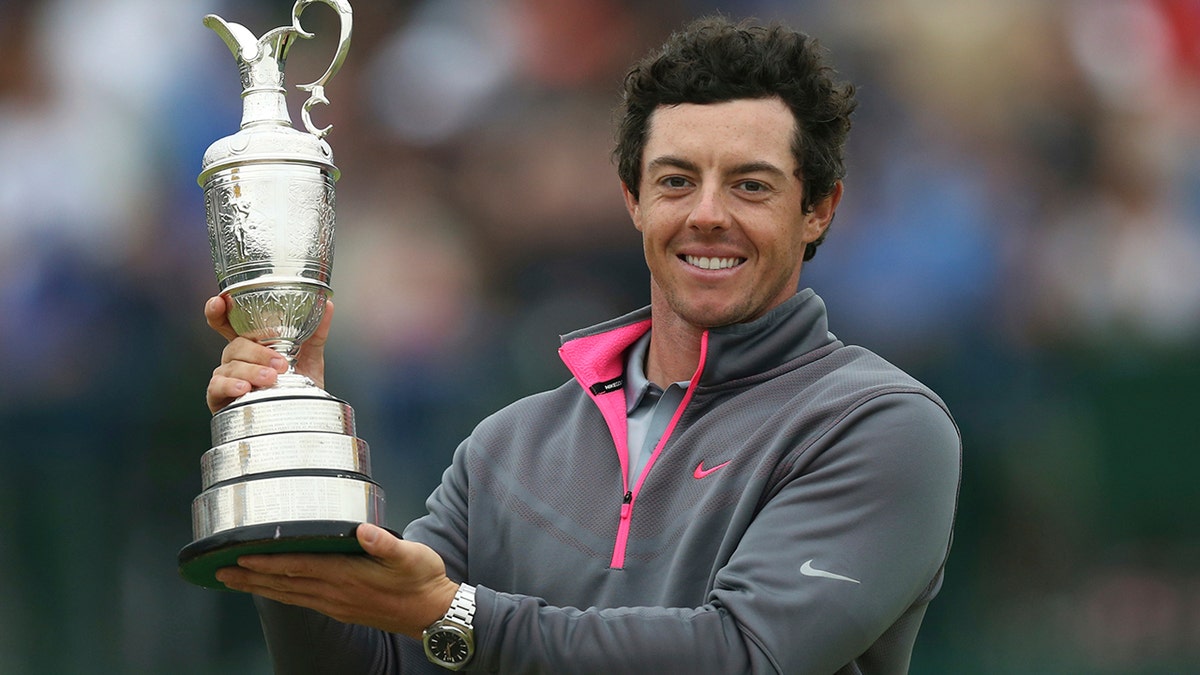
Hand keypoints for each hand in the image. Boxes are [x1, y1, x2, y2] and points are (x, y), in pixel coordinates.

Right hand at [204, 295, 333, 412]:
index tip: (220, 301)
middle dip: (256, 352)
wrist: (302, 418)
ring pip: (231, 366)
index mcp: (252, 344)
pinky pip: (217, 387)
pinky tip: (244, 389)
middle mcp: (236, 358)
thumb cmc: (298, 386)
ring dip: (251, 371)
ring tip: (271, 378)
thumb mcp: (310, 357)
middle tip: (280, 364)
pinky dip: (231, 386)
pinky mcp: (220, 397)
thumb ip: (316, 332)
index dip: (219, 310)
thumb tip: (328, 305)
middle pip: (235, 345)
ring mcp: (226, 376)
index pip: (229, 323)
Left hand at [215, 523, 458, 638]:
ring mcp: (337, 604)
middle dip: (251, 578)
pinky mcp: (342, 610)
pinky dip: (280, 595)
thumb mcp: (411, 556)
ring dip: (259, 588)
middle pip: (285, 584)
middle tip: (219, 572)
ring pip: (289, 595)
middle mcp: (337, 593)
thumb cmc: (424, 580)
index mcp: (349, 575)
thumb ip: (385, 543)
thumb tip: (362, 530)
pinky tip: (271, 591)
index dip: (269, 562)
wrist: (434, 614)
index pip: (300, 567)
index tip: (241, 557)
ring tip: (233, 582)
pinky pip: (302, 602)